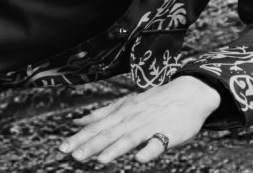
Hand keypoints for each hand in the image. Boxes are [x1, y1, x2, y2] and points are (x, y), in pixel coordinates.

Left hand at [59, 75, 221, 164]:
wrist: (190, 92)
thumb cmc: (156, 100)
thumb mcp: (127, 103)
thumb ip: (103, 114)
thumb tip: (77, 122)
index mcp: (123, 112)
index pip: (97, 126)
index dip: (80, 137)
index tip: (62, 148)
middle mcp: (133, 118)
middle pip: (110, 132)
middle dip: (91, 144)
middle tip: (74, 156)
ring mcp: (151, 125)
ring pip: (130, 138)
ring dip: (115, 148)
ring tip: (100, 159)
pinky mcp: (169, 133)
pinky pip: (158, 143)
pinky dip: (148, 151)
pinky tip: (139, 158)